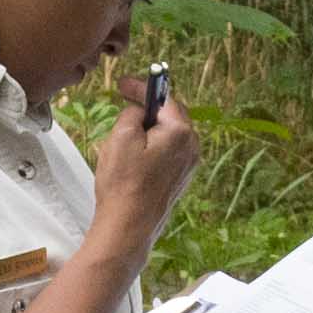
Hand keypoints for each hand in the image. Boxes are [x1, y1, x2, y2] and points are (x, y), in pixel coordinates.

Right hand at [91, 74, 203, 257]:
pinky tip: (133, 156)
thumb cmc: (123, 184)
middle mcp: (191, 147)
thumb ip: (132, 112)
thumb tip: (139, 111)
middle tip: (124, 101)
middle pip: (169, 115)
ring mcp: (188, 165)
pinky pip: (167, 152)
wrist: (128, 227)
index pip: (163, 97)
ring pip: (167, 134)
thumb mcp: (121, 136)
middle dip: (146, 107)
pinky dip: (151, 146)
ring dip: (147, 129)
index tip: (123, 84)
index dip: (141, 87)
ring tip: (123, 134)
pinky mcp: (179, 179)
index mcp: (181, 132)